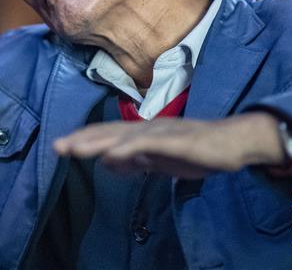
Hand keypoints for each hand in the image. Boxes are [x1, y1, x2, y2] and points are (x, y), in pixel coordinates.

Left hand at [53, 112, 285, 178]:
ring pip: (125, 136)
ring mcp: (162, 132)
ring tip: (76, 149)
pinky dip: (130, 148)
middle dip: (83, 139)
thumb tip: (107, 162)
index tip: (61, 146)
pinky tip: (113, 154)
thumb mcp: (160, 161)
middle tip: (57, 146)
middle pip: (110, 132)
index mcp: (144, 133)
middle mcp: (149, 128)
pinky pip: (150, 144)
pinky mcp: (178, 139)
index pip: (108, 135)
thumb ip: (135, 161)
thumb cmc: (197, 150)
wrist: (234, 142)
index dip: (85, 140)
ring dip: (99, 142)